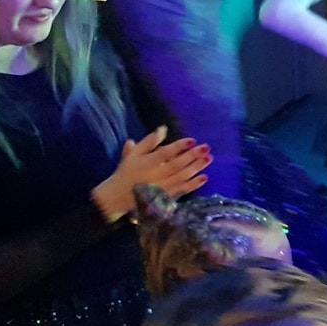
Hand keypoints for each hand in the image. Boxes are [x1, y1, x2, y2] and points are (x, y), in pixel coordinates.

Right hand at [92, 127, 210, 220]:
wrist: (117, 197)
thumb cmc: (127, 172)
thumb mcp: (133, 154)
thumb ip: (148, 142)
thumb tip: (162, 129)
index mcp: (146, 163)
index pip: (165, 153)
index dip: (179, 146)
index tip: (192, 140)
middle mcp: (155, 176)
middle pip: (177, 165)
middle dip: (192, 156)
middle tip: (206, 147)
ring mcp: (161, 187)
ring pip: (181, 177)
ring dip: (196, 168)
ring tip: (209, 158)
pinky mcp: (165, 197)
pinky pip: (181, 190)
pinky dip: (193, 185)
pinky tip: (205, 177)